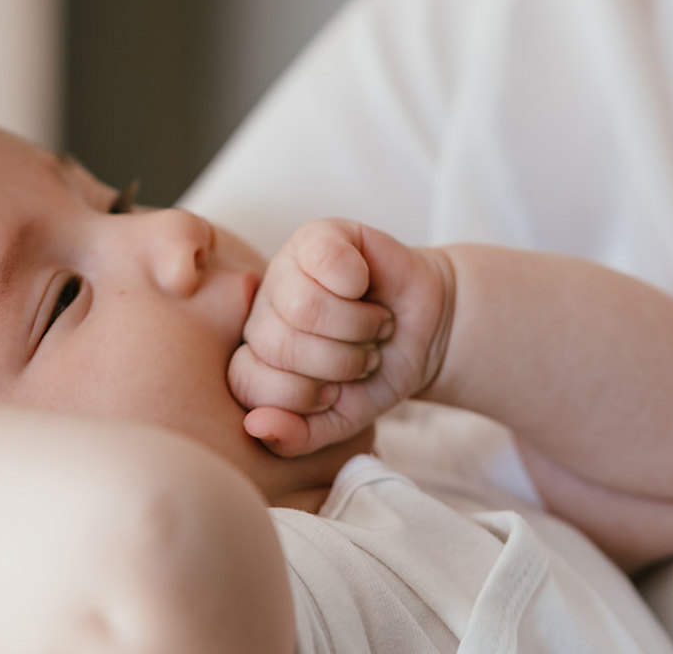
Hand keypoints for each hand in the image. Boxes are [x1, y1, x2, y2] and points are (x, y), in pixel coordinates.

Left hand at [228, 220, 454, 456]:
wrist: (427, 332)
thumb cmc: (376, 374)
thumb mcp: (338, 421)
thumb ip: (296, 436)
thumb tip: (254, 425)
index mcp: (257, 354)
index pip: (246, 380)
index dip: (302, 395)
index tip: (333, 392)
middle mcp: (263, 309)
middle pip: (280, 343)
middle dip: (339, 362)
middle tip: (362, 355)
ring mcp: (286, 267)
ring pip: (304, 306)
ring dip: (357, 326)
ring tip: (371, 325)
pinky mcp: (318, 236)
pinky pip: (325, 259)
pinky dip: (357, 281)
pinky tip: (366, 285)